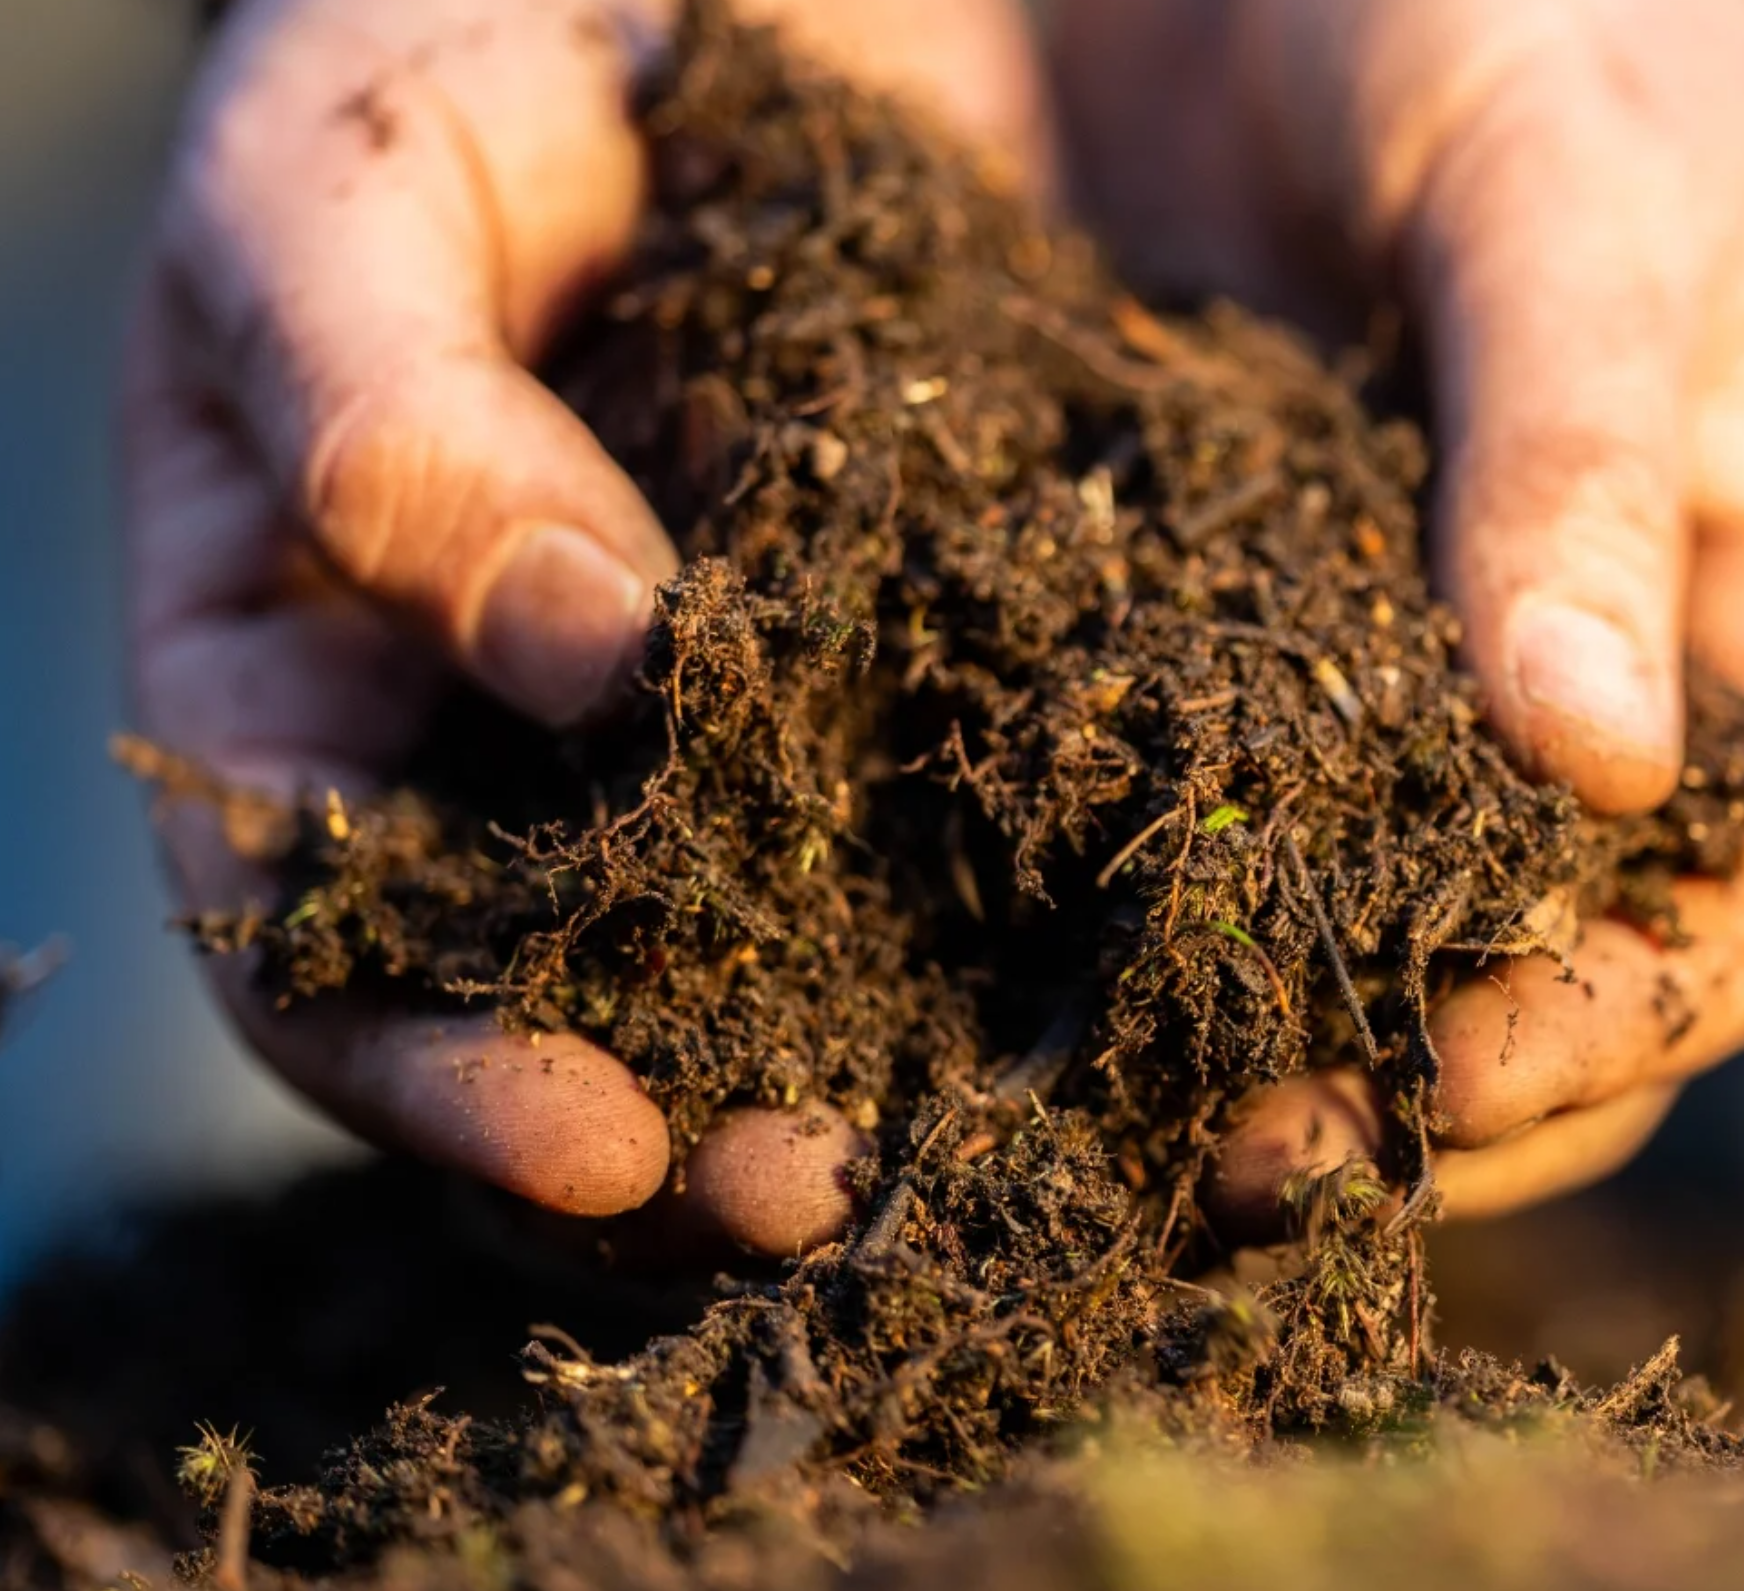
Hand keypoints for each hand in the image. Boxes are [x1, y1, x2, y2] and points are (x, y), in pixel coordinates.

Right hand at [126, 0, 1047, 1255]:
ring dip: (944, 1069)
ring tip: (1051, 1140)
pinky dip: (1122, 918)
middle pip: (608, 1006)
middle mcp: (562, 728)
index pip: (338, 941)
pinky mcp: (1002, 644)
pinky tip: (1220, 981)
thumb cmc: (483, 13)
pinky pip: (1051, 820)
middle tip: (849, 1188)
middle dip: (718, 1121)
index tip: (605, 1140)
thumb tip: (570, 643)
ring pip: (845, 953)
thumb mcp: (366, 152)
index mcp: (347, 660)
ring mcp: (789, 699)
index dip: (439, 1073)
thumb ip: (383, 388)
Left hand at [1044, 0, 1743, 1225]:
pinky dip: (1075, 906)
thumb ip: (1580, 440)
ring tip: (1071, 1114)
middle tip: (1216, 1154)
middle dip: (1403, 1090)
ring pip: (1349, 937)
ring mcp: (1389, 678)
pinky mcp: (1201, 631)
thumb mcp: (1573, 171)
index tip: (1429, 1079)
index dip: (1608, 1021)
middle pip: (1545, 979)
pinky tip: (947, 954)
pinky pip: (1165, 813)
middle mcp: (1589, 690)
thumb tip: (1601, 763)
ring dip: (1229, 1048)